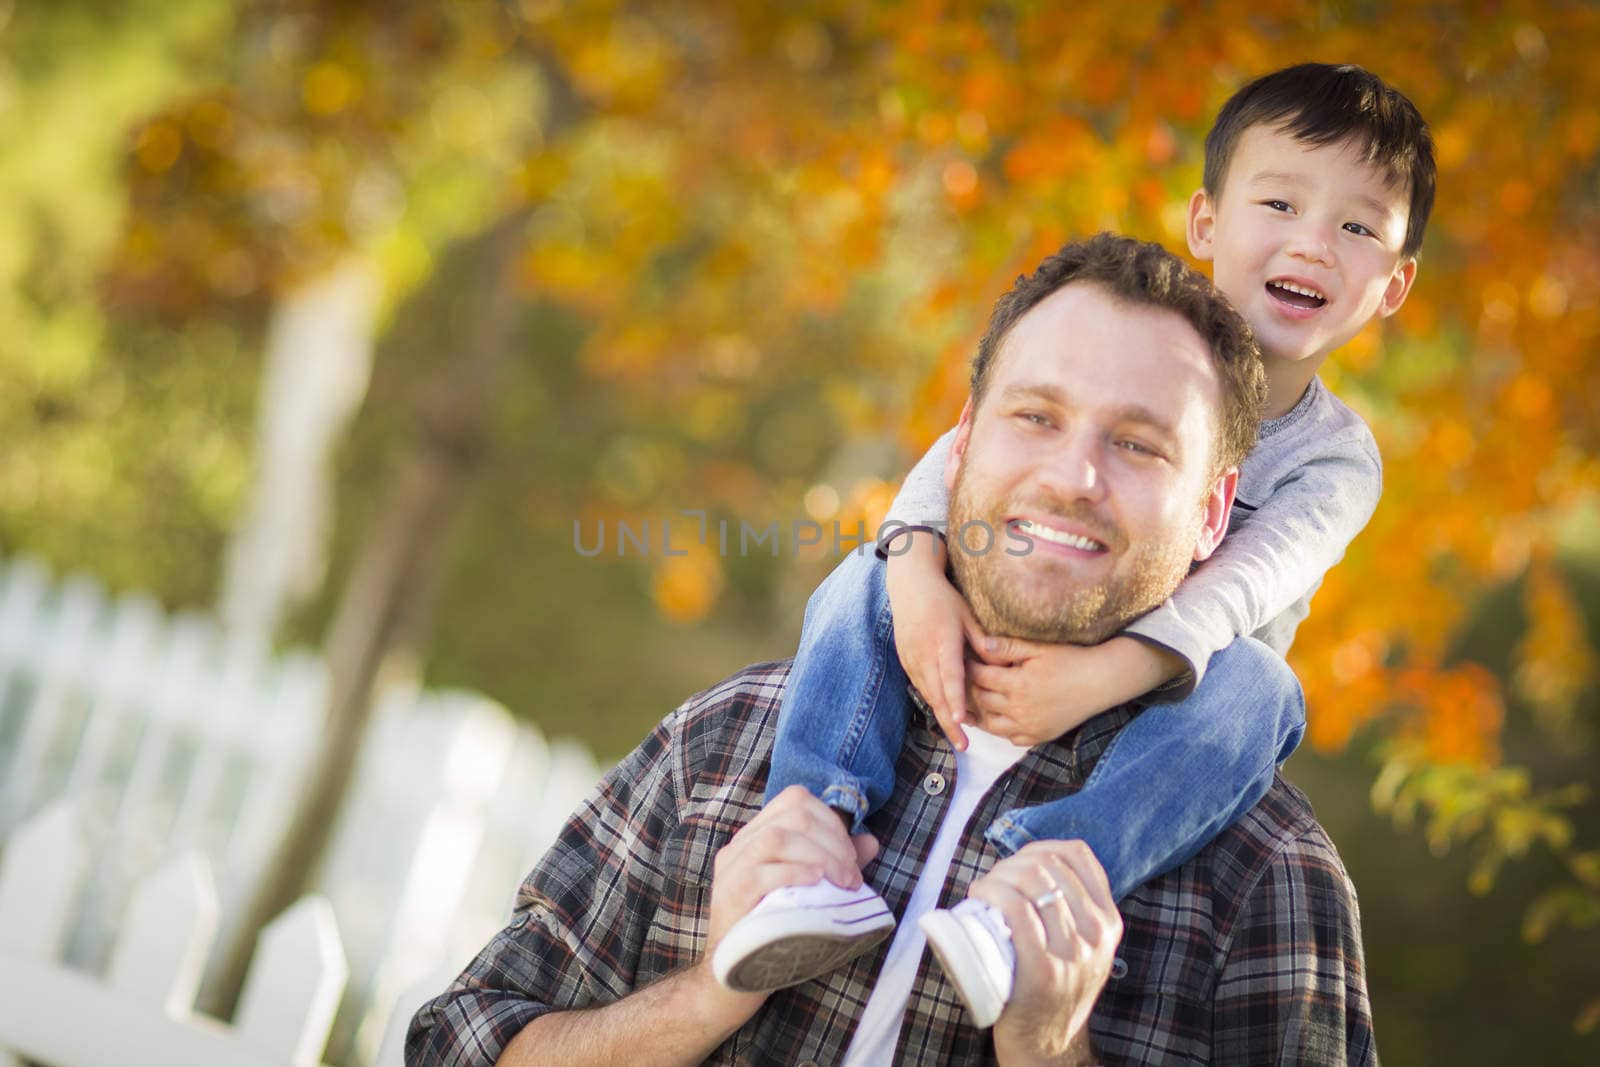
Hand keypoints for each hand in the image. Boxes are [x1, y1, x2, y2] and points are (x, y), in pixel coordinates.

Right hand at [706, 785, 879, 963]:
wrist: (733, 974)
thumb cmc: (775, 928)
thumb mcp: (809, 888)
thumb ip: (836, 862)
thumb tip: (870, 841)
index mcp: (756, 835)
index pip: (796, 800)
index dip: (831, 821)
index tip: (851, 857)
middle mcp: (740, 845)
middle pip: (793, 814)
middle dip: (834, 841)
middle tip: (851, 876)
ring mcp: (731, 869)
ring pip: (777, 837)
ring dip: (820, 856)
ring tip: (841, 882)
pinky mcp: (730, 895)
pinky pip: (761, 872)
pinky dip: (797, 873)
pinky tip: (817, 885)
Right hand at [885, 533, 989, 750]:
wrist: (909, 587)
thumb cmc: (944, 599)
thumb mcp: (967, 614)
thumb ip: (982, 639)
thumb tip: (1000, 662)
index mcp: (942, 640)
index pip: (950, 676)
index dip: (956, 700)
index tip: (963, 720)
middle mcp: (924, 653)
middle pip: (937, 695)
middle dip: (949, 722)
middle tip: (963, 745)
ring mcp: (912, 659)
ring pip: (927, 695)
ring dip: (942, 716)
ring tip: (957, 738)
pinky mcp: (906, 661)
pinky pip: (921, 687)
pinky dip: (934, 703)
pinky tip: (945, 715)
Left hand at [965, 636, 1183, 746]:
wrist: (1101, 682)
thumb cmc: (1070, 659)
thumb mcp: (1039, 648)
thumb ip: (1008, 647)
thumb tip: (979, 643)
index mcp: (1017, 685)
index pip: (979, 677)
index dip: (968, 667)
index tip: (962, 658)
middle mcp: (1019, 710)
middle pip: (981, 700)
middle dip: (970, 688)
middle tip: (962, 678)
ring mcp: (1029, 727)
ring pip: (991, 724)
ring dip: (980, 711)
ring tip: (974, 698)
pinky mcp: (1039, 737)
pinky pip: (1010, 737)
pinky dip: (1001, 728)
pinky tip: (998, 715)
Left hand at [973, 841, 1121, 1065]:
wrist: (1050, 1044)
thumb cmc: (1057, 988)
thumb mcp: (1086, 947)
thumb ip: (1079, 911)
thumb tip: (1041, 863)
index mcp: (1108, 921)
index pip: (1078, 855)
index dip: (1041, 848)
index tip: (1019, 863)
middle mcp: (1096, 934)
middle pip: (1048, 864)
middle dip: (1013, 862)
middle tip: (994, 880)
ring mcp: (1071, 952)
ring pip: (1031, 881)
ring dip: (998, 874)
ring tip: (985, 888)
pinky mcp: (1042, 969)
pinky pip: (1016, 909)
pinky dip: (992, 891)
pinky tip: (979, 894)